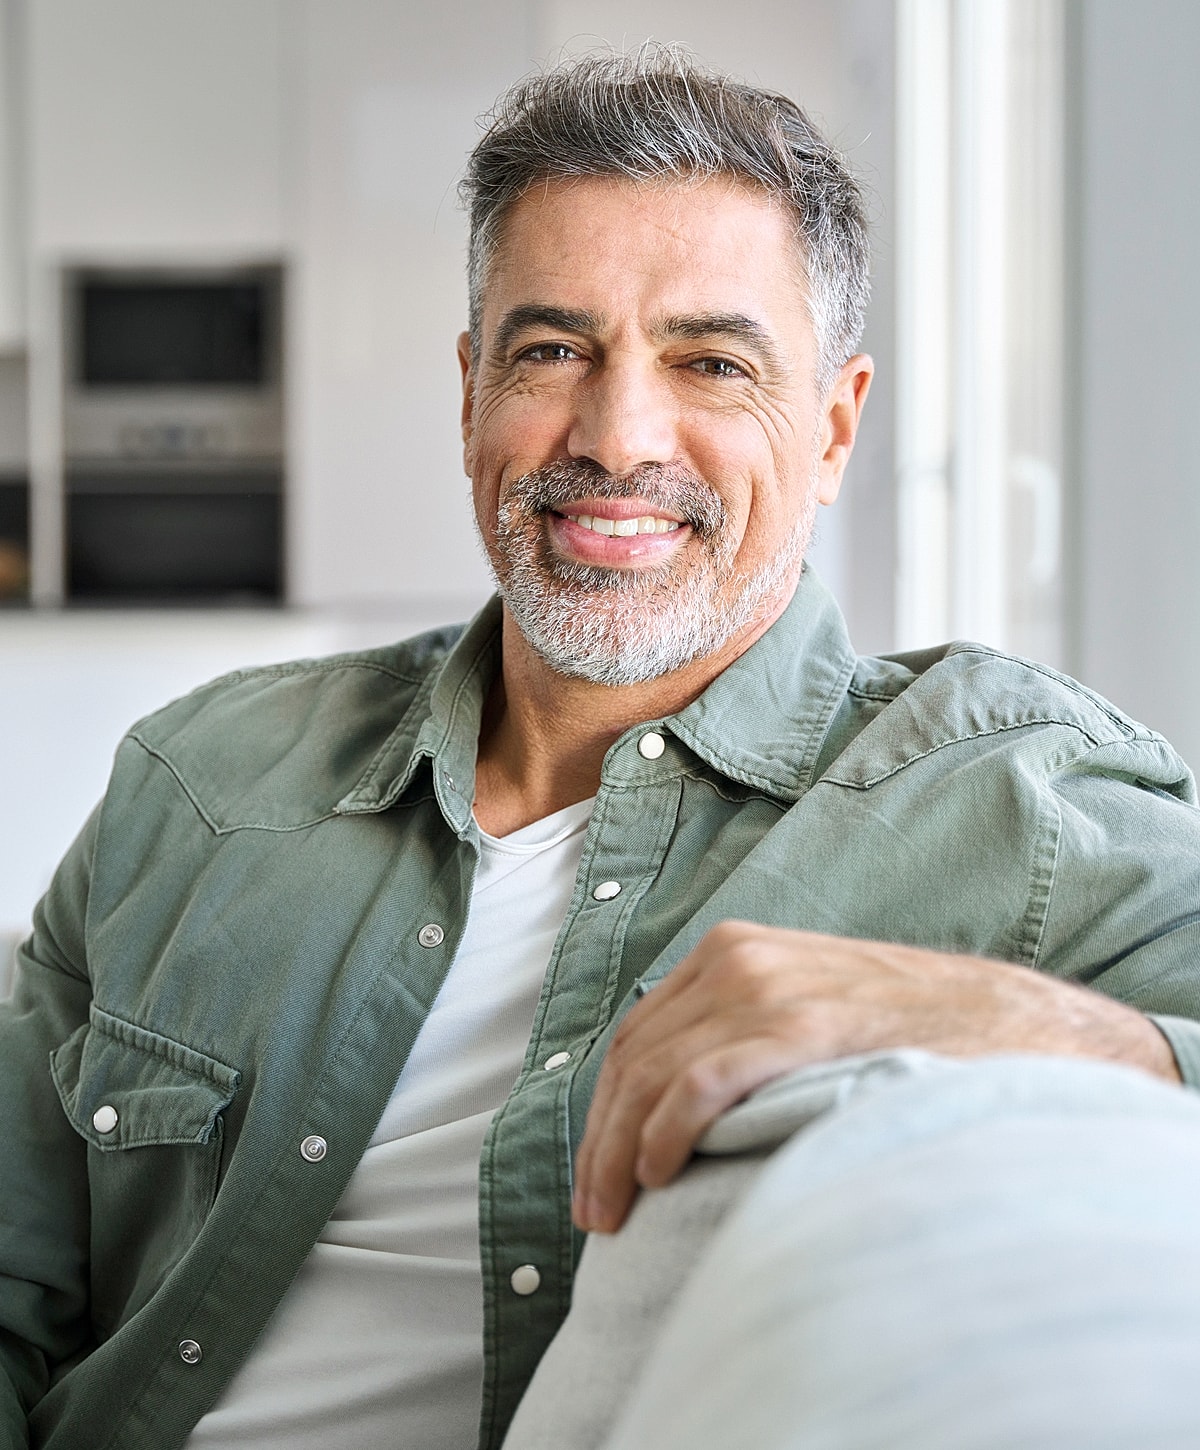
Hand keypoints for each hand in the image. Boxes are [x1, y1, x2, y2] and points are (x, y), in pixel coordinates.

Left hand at [571, 921, 1179, 1233]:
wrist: (1004, 1018)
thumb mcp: (809, 1007)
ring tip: (613, 1214)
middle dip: (600, 1138)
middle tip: (593, 1209)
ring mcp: (766, 988)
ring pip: (654, 1072)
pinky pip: (701, 1082)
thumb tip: (682, 1103)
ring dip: (618, 1150)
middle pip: (634, 1055)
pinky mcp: (799, 1026)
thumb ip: (747, 1032)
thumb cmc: (905, 1030)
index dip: (606, 1106)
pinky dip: (665, 1130)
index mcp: (733, 950)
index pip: (639, 1034)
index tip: (598, 1168)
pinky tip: (657, 1173)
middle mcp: (736, 959)